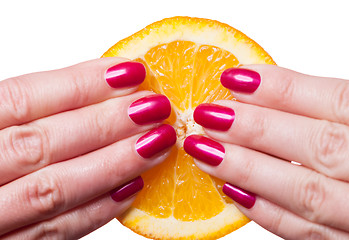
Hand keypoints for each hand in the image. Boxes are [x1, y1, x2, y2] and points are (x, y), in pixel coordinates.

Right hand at [0, 58, 175, 238]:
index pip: (22, 99)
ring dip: (113, 164)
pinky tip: (133, 188)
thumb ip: (24, 113)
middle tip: (155, 107)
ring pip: (53, 189)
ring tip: (158, 142)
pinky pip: (55, 234)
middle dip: (106, 123)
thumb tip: (96, 91)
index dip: (80, 84)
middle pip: (42, 143)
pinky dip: (97, 210)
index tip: (130, 72)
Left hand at [184, 65, 348, 238]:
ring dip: (249, 171)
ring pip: (309, 194)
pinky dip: (269, 214)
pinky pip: (312, 236)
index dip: (284, 89)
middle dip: (256, 129)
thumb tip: (267, 89)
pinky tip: (233, 192)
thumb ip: (340, 108)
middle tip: (207, 115)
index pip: (340, 102)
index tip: (233, 77)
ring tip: (205, 151)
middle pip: (319, 147)